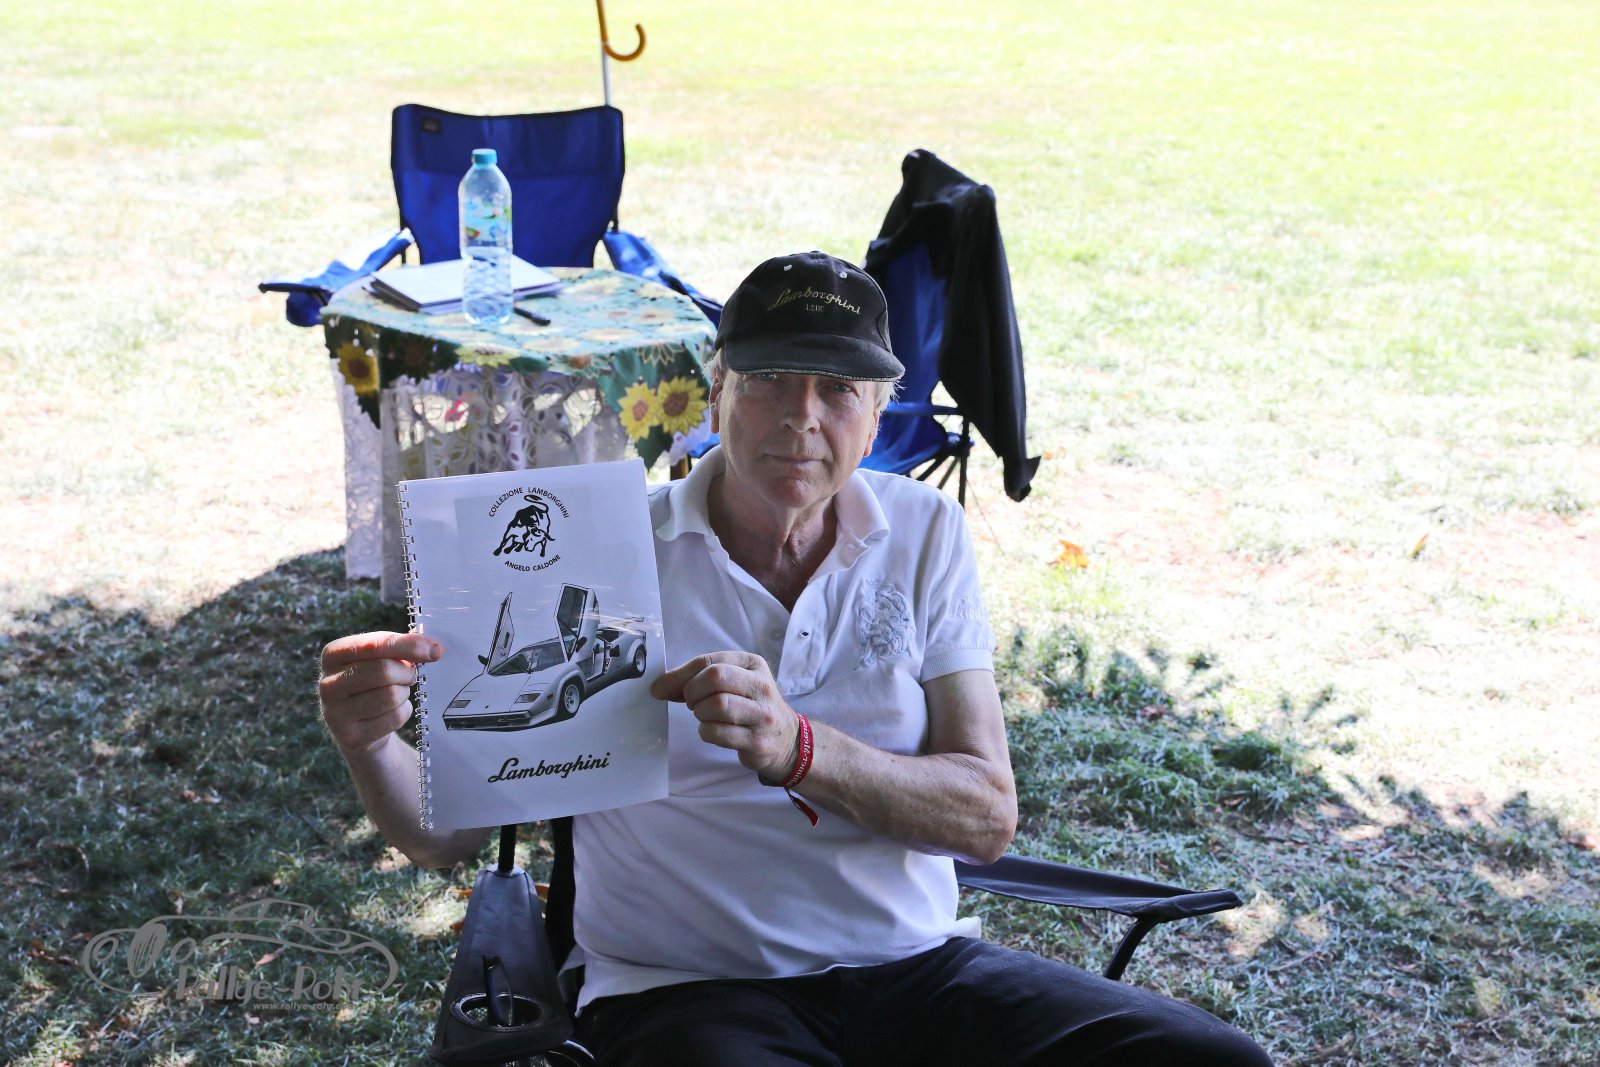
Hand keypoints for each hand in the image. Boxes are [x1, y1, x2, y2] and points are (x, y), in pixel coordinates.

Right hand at [319, 631, 441, 758]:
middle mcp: (326, 683)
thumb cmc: (374, 685)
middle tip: (410, 676)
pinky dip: (403, 713)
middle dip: (406, 673)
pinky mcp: (350, 737)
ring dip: (404, 694)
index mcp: (332, 654)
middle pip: (383, 670)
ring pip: (391, 695)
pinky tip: (391, 714)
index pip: (374, 644)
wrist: (361, 730)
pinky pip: (394, 718)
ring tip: (396, 694)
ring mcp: (334, 713)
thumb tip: (432, 647)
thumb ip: (401, 647)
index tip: (435, 650)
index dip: (409, 645)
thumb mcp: (380, 660)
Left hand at [652, 652, 799, 780]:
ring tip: (706, 716)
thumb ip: (699, 678)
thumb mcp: (734, 682)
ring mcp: (761, 715)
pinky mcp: (757, 741)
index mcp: (753, 664)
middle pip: (715, 678)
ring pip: (716, 705)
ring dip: (700, 714)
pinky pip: (718, 733)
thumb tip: (660, 687)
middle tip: (693, 703)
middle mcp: (761, 686)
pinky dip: (706, 732)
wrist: (787, 740)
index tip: (661, 688)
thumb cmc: (751, 706)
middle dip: (693, 692)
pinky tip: (713, 731)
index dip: (680, 675)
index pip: (710, 662)